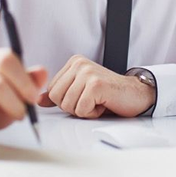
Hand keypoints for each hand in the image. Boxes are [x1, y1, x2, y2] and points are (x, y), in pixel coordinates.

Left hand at [37, 55, 154, 118]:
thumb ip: (61, 94)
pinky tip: (103, 104)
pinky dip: (93, 114)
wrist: (136, 94)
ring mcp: (88, 73)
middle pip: (56, 98)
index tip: (84, 96)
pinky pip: (81, 110)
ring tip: (98, 102)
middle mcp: (79, 64)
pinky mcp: (96, 85)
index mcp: (74, 62)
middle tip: (91, 101)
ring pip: (67, 105)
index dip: (67, 101)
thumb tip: (39, 100)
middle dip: (73, 106)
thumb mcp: (81, 92)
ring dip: (84, 111)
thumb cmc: (110, 94)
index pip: (52, 90)